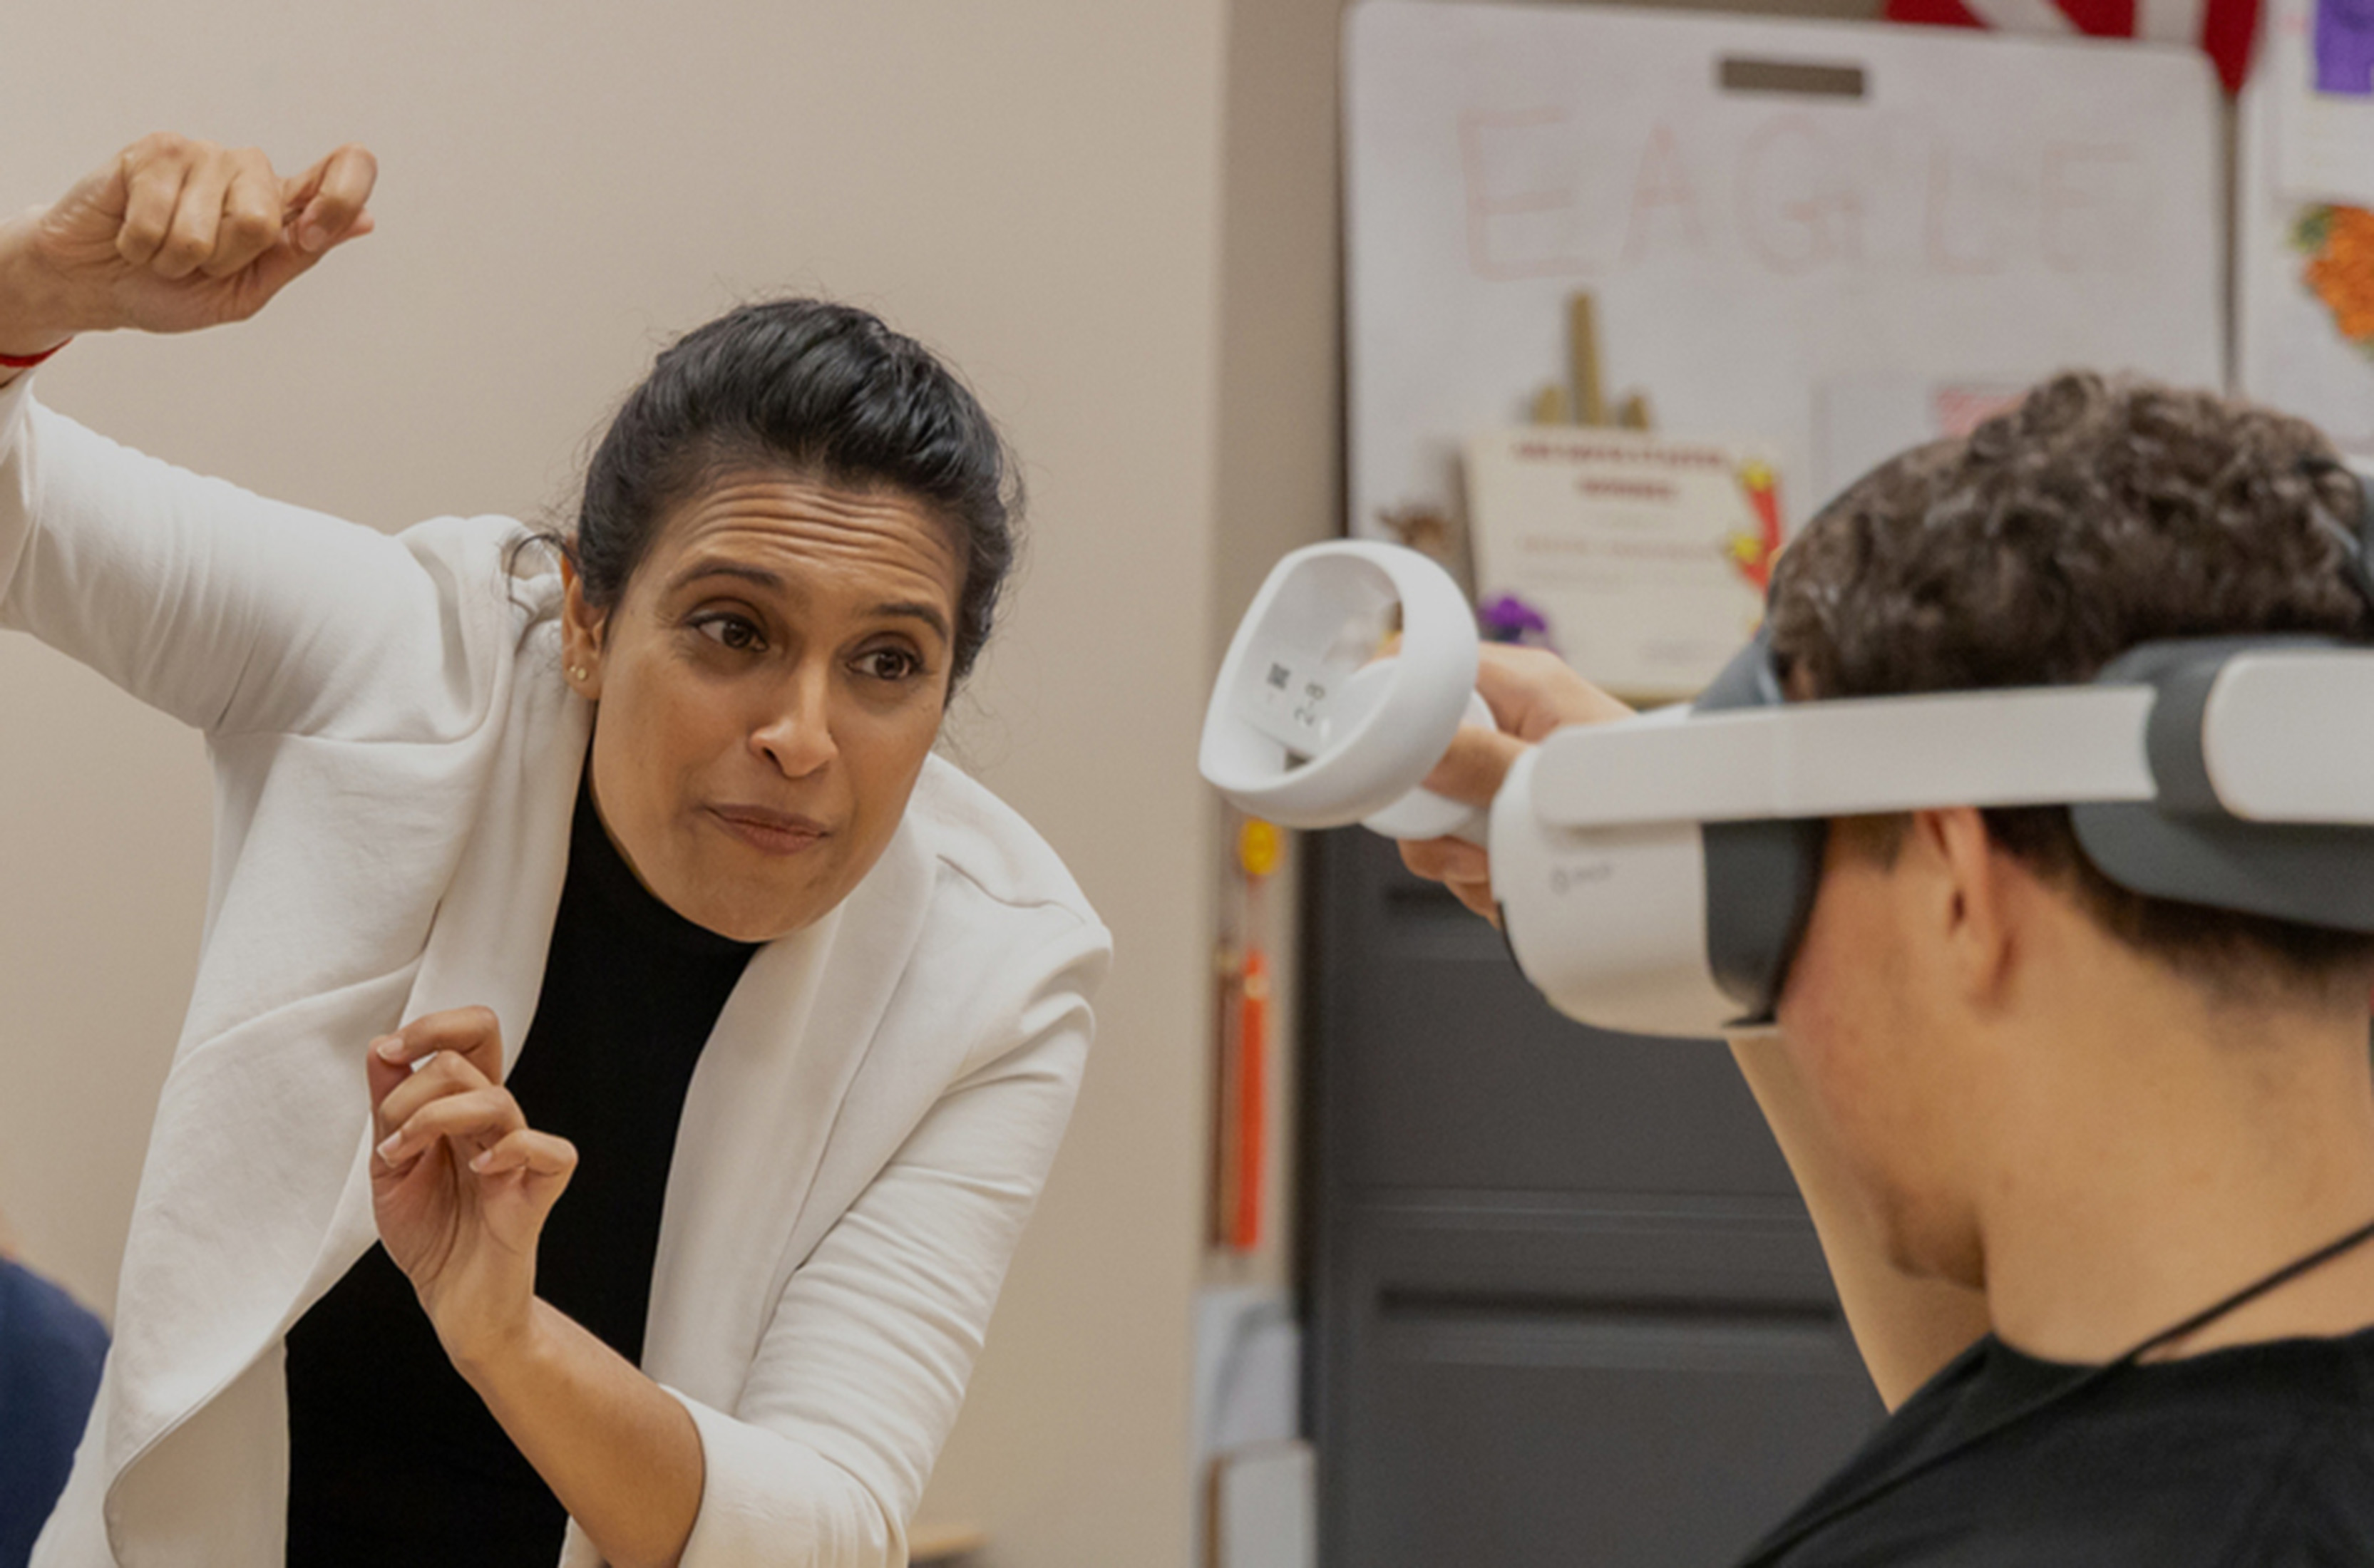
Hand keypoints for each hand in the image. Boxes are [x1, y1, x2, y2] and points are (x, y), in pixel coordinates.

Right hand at [0, 133, 375, 358]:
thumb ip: (300, 253)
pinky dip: (143, 245)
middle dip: (222, 261)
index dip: (342, 197)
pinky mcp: (156, 151)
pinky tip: (134, 235)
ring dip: (177, 257)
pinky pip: (158, 219)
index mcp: (285, 204)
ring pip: (206, 227)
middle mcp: (251, 170)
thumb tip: (364, 220)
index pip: (349, 167)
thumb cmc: (172, 289)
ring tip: (163, 249)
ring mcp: (204, 154)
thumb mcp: (247, 289)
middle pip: (263, 221)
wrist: (96, 285)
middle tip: (196, 262)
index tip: (309, 237)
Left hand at [369, 1008, 576, 1369]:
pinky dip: (508, 1151)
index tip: (391, 1051)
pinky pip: (546, 1151)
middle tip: (389, 1122)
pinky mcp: (537, 1193)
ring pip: (495, 1098)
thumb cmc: (430, 1233)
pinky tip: (475, 1172)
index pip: (472, 1034)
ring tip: (399, 1157)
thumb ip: (389, 1109)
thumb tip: (382, 1048)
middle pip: (480, 1048)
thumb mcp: (389, 1165)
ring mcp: (518, 1155)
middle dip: (416, 1079)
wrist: (452, 1300)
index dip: (433, 1025)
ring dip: (431, 1118)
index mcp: (464, 1108)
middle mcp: (494, 1122)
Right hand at [1398, 644, 1633, 920]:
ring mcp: (1499, 768)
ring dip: (1455, 855)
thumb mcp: (1551, 778)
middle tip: (1462, 842)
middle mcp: (1504, 719)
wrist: (1682, 843)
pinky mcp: (1501, 810)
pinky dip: (1476, 872)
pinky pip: (1458, 841)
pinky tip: (1506, 879)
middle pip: (1416, 756)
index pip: (1423, 661)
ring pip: (1431, 810)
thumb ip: (1484, 765)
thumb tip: (1419, 750)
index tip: (1375, 749)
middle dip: (1429, 816)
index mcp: (1518, 682)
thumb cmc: (1638, 790)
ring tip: (1496, 870)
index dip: (1386, 698)